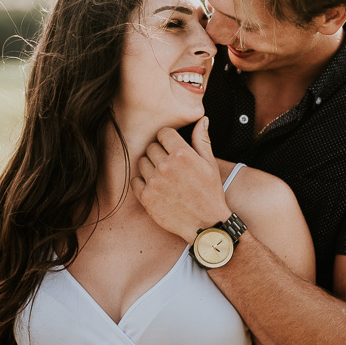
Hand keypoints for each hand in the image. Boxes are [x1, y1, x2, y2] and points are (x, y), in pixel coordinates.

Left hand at [132, 117, 231, 242]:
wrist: (206, 224)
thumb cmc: (210, 194)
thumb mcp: (210, 164)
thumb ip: (202, 140)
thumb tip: (202, 119)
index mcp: (182, 154)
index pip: (163, 133)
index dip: (168, 139)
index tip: (172, 148)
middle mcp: (166, 166)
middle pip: (151, 147)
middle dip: (159, 153)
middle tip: (170, 165)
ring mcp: (154, 182)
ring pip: (142, 162)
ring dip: (150, 167)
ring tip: (164, 177)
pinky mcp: (146, 197)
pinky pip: (135, 180)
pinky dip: (142, 183)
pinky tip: (156, 188)